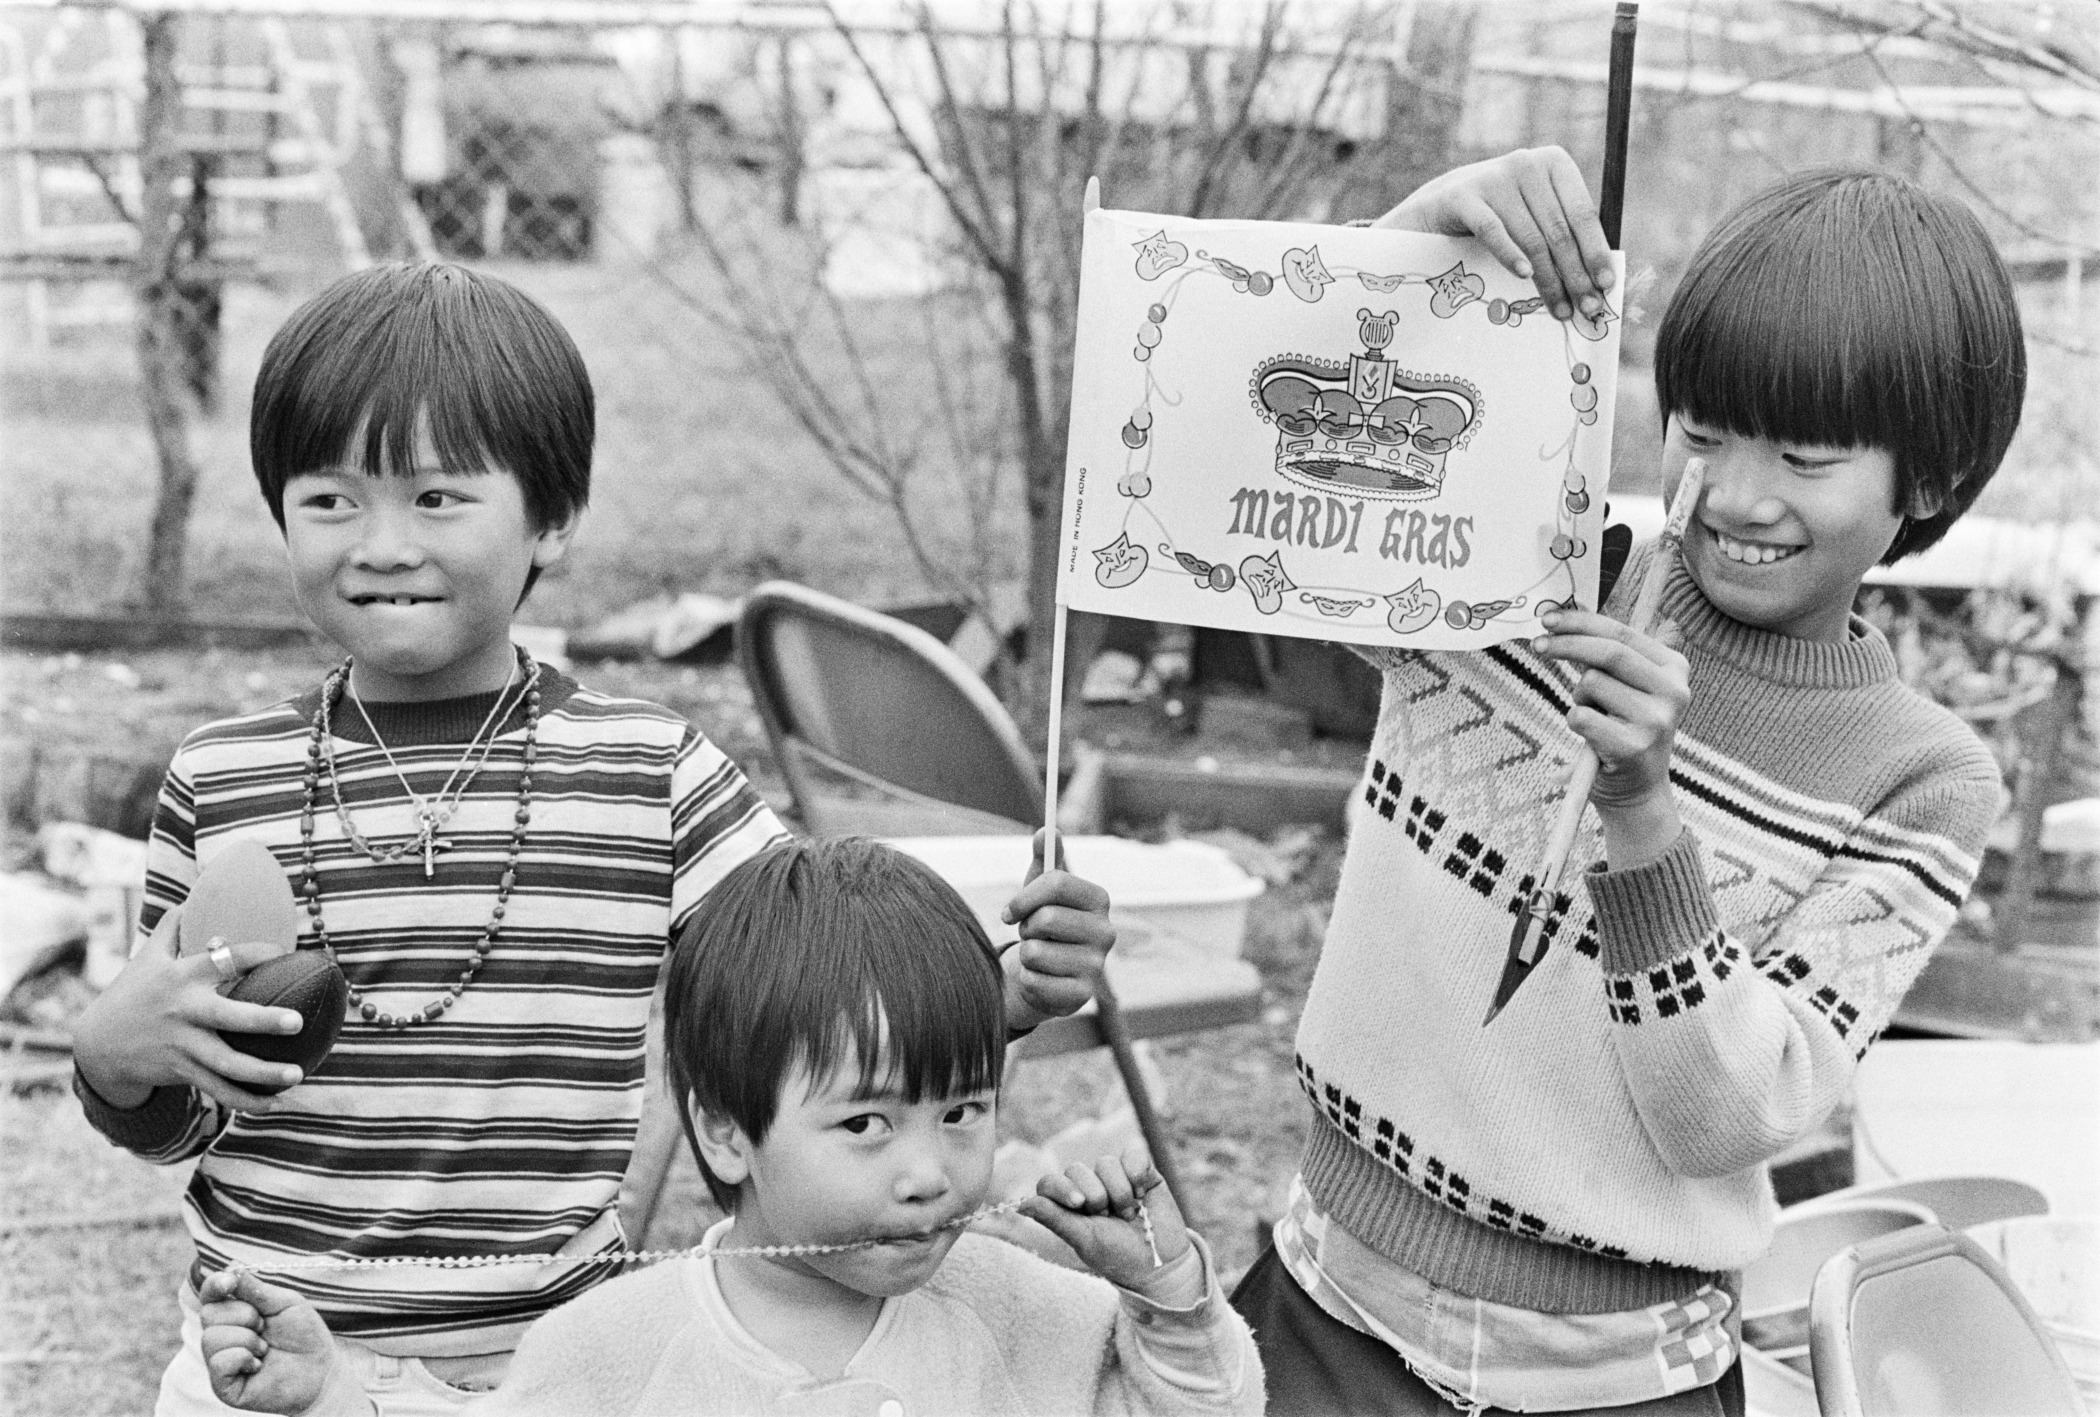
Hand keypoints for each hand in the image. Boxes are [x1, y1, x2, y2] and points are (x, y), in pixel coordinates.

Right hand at [71, 904, 307, 1111]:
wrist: (98, 1044)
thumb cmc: (134, 992)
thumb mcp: (148, 956)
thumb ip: (175, 926)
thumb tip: (195, 891)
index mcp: (183, 977)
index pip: (224, 960)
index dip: (255, 954)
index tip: (284, 952)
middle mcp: (185, 1012)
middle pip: (228, 1017)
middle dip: (263, 1021)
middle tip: (297, 1021)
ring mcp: (183, 1045)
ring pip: (227, 1064)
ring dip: (263, 1073)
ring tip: (298, 1075)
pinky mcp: (182, 1071)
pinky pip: (218, 1089)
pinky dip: (246, 1100)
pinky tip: (275, 1103)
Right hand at [198, 1270, 358, 1415]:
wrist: (320, 1369)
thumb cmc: (304, 1334)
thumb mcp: (284, 1303)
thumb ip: (256, 1289)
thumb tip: (231, 1267)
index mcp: (235, 1312)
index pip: (211, 1294)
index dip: (215, 1285)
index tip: (229, 1282)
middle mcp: (223, 1335)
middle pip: (209, 1313)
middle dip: (243, 1315)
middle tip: (265, 1326)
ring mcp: (220, 1360)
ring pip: (212, 1337)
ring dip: (246, 1339)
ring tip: (264, 1348)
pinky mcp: (223, 1384)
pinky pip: (218, 1362)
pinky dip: (242, 1358)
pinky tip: (257, 1365)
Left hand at [999, 829, 1113, 1031]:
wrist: (1045, 974)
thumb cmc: (1043, 925)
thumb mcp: (1040, 889)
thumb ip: (1044, 858)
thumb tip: (1046, 829)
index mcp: (1099, 899)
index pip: (1058, 882)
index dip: (1024, 896)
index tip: (1009, 911)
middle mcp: (1107, 932)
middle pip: (1046, 917)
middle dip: (1026, 928)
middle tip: (1031, 935)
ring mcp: (1097, 966)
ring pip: (1035, 952)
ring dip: (1025, 955)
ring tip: (1038, 956)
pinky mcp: (1082, 996)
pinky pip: (1035, 981)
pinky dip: (1027, 980)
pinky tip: (1040, 979)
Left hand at [1019, 1148, 1197, 1302]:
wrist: (1159, 1263)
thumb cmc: (1118, 1256)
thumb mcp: (1085, 1240)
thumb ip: (1055, 1219)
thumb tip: (1021, 1205)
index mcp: (1068, 1206)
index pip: (1049, 1183)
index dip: (1061, 1189)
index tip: (1079, 1205)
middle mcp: (1088, 1187)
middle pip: (1076, 1170)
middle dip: (1096, 1197)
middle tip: (1109, 1219)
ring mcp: (1114, 1177)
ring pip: (1105, 1163)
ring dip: (1120, 1193)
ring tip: (1129, 1214)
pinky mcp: (1140, 1170)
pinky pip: (1132, 1154)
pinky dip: (1136, 1173)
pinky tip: (1142, 1194)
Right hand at [1373, 146, 1614, 324]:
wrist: (1439, 205)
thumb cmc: (1499, 214)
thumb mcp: (1535, 212)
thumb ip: (1564, 231)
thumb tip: (1600, 276)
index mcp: (1553, 163)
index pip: (1582, 213)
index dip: (1596, 251)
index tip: (1606, 284)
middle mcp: (1526, 163)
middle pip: (1558, 230)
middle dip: (1575, 274)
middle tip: (1587, 307)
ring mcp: (1493, 178)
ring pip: (1531, 238)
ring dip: (1547, 279)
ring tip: (1559, 308)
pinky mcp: (1463, 196)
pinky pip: (1493, 231)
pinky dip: (1510, 255)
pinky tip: (1523, 276)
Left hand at [1531, 607, 1688, 866]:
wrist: (1636, 789)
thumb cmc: (1623, 727)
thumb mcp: (1629, 684)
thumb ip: (1610, 649)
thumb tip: (1568, 612)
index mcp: (1675, 668)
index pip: (1622, 632)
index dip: (1581, 621)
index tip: (1547, 618)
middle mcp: (1674, 691)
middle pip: (1608, 652)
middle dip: (1566, 644)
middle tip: (1537, 645)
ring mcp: (1657, 720)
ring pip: (1591, 684)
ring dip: (1578, 696)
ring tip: (1594, 716)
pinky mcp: (1634, 746)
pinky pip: (1581, 716)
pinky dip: (1575, 720)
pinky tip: (1592, 736)